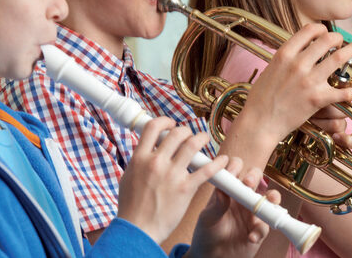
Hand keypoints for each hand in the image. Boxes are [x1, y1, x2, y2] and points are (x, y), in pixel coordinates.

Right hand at [116, 117, 227, 243]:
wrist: (137, 230)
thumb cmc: (132, 207)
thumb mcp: (128, 177)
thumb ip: (139, 161)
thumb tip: (147, 149)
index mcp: (140, 158)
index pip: (153, 127)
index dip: (165, 121)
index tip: (172, 124)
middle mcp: (156, 163)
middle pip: (177, 133)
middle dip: (187, 131)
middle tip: (191, 136)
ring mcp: (172, 175)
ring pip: (193, 144)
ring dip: (202, 138)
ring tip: (205, 139)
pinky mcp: (185, 188)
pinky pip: (206, 169)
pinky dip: (218, 163)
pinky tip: (222, 161)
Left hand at [187, 159, 279, 257]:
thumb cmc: (206, 234)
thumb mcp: (207, 218)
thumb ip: (216, 205)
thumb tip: (222, 190)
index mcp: (229, 190)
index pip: (235, 169)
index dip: (235, 167)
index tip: (231, 172)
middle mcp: (243, 197)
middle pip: (255, 177)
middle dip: (254, 176)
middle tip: (248, 183)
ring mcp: (253, 212)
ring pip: (270, 198)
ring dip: (272, 197)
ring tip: (268, 201)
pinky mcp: (259, 229)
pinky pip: (266, 226)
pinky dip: (260, 231)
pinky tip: (250, 237)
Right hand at [242, 23, 351, 143]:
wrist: (259, 122)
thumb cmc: (262, 98)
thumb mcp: (271, 68)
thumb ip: (286, 57)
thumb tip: (300, 47)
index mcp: (285, 54)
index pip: (309, 30)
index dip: (322, 29)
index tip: (326, 33)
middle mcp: (298, 64)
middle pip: (327, 39)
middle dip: (339, 37)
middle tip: (342, 42)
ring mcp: (309, 81)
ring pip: (338, 58)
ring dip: (351, 51)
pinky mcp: (317, 99)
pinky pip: (341, 91)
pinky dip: (350, 90)